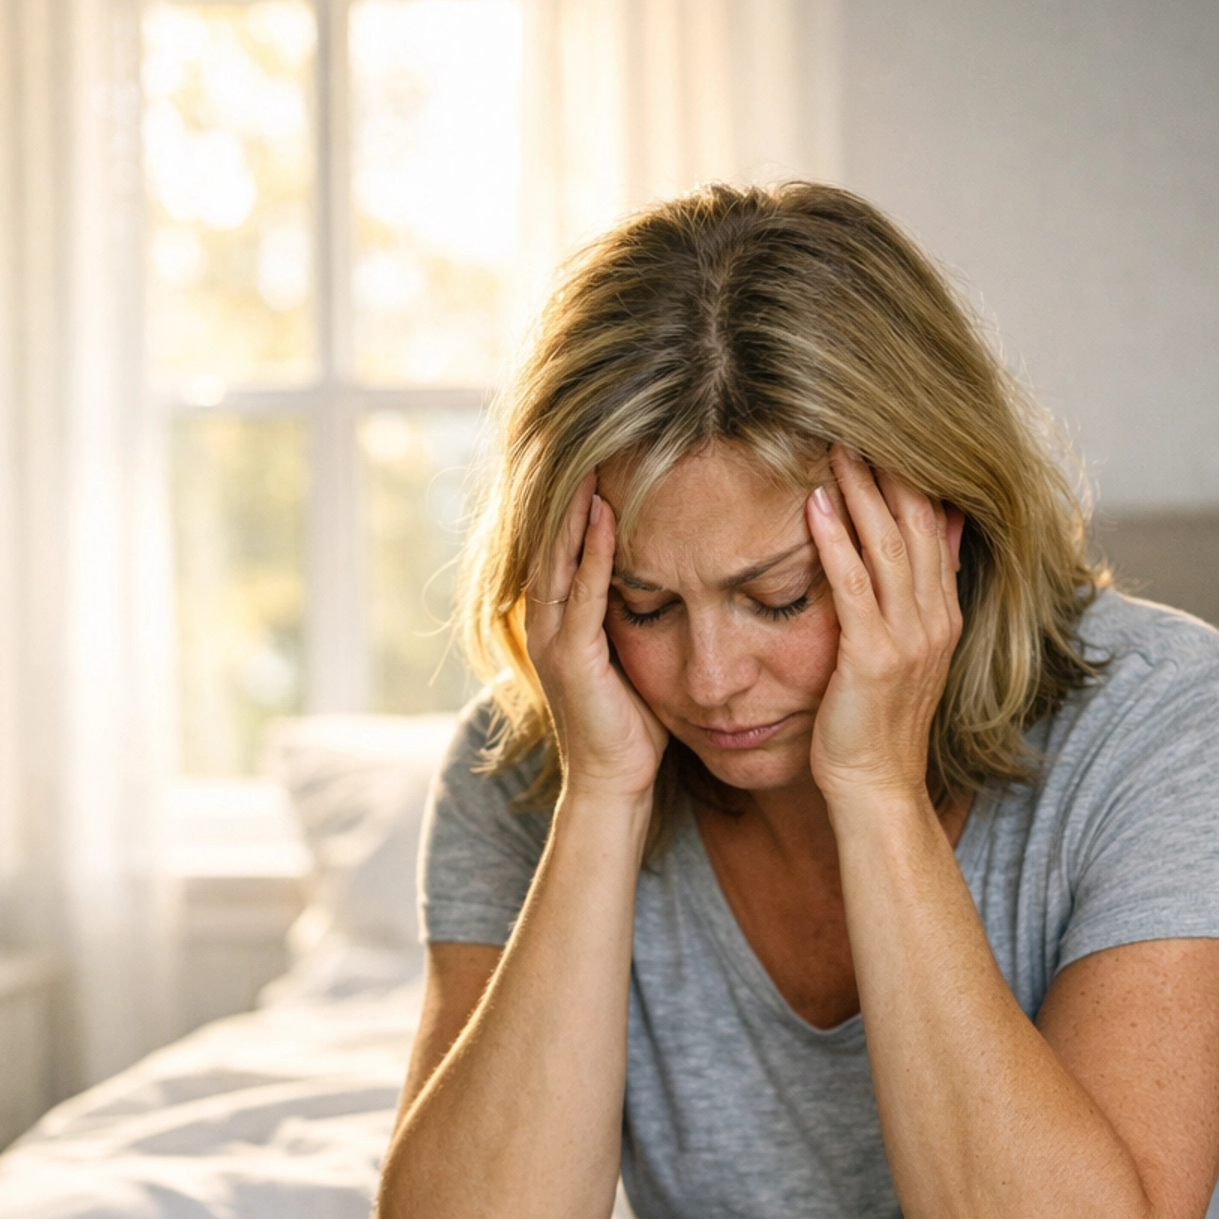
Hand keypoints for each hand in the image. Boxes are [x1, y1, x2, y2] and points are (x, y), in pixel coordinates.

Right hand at [526, 474, 666, 801]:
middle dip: (568, 489)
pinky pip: (581, 593)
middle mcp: (546, 622)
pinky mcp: (570, 657)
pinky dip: (591, 552)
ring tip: (591, 456)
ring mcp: (553, 638)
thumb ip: (641, 617)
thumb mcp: (636, 658)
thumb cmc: (632, 727)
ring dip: (574, 507)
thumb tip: (672, 580)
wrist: (613, 783)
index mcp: (560, 620)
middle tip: (588, 434)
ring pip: (560, 557)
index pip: (564, 547)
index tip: (599, 453)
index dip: (576, 500)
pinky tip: (603, 515)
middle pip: (553, 540)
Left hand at [805, 447, 963, 805]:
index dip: (913, 476)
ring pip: (888, 544)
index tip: (887, 433)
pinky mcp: (873, 657)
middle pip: (917, 523)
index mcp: (942, 614)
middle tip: (859, 416)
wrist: (877, 787)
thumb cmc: (876, 725)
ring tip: (837, 442)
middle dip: (890, 468)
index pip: (934, 526)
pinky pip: (854, 586)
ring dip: (862, 490)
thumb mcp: (906, 654)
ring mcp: (908, 637)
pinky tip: (817, 504)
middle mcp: (934, 618)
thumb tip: (936, 536)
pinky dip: (836, 542)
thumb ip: (919, 597)